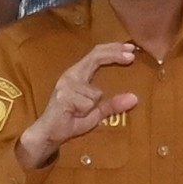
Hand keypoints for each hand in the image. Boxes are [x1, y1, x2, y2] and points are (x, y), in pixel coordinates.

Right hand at [20, 41, 146, 168]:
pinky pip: (88, 104)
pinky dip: (86, 112)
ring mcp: (66, 85)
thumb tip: (134, 98)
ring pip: (96, 92)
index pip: (96, 55)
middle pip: (95, 56)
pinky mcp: (64, 96)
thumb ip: (112, 104)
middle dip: (114, 54)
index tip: (130, 50)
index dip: (113, 50)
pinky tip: (74, 115)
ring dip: (94, 106)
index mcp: (78, 75)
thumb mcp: (96, 112)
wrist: (48, 133)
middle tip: (131, 56)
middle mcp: (71, 75)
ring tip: (79, 113)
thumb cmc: (70, 120)